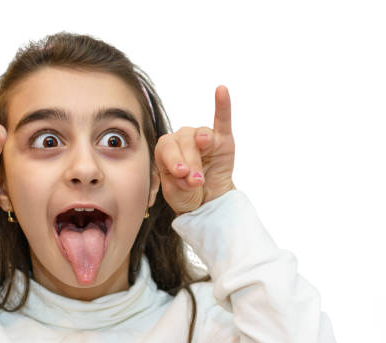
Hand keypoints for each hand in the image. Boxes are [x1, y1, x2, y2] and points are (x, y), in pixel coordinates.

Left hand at [155, 85, 235, 214]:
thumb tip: (188, 173)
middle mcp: (182, 139)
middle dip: (189, 162)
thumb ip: (176, 182)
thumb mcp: (175, 193)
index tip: (180, 174)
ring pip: (201, 136)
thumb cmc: (186, 194)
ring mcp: (204, 138)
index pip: (166, 148)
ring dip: (201, 152)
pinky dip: (223, 105)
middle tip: (195, 181)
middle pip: (183, 142)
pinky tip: (221, 90)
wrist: (207, 203)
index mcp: (166, 150)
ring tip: (204, 170)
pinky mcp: (223, 140)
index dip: (172, 159)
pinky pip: (223, 119)